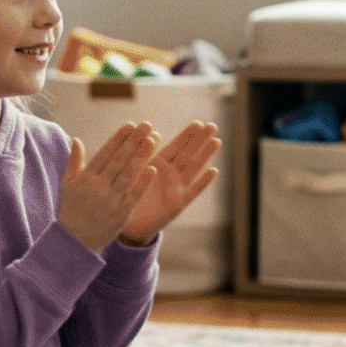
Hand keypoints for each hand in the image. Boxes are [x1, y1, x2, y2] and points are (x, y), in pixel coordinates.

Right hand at [58, 123, 159, 251]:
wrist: (75, 241)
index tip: (130, 125)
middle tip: (147, 126)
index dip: (119, 138)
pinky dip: (143, 182)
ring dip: (142, 156)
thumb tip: (76, 139)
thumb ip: (74, 161)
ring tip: (153, 140)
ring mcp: (110, 200)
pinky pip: (134, 195)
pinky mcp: (121, 214)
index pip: (105, 153)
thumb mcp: (67, 184)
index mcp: (86, 178)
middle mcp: (98, 187)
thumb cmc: (71, 210)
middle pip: (119, 160)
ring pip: (129, 174)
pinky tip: (153, 168)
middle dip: (134, 141)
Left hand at [120, 121, 221, 245]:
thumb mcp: (133, 172)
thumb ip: (141, 154)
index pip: (176, 146)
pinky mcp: (178, 204)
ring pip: (193, 168)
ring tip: (216, 141)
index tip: (198, 122)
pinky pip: (192, 191)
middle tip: (212, 125)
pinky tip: (213, 171)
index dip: (187, 135)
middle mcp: (171, 174)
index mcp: (159, 164)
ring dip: (205, 155)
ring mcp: (176, 188)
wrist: (129, 224)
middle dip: (200, 140)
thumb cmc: (129, 196)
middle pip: (189, 153)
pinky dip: (203, 182)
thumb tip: (150, 134)